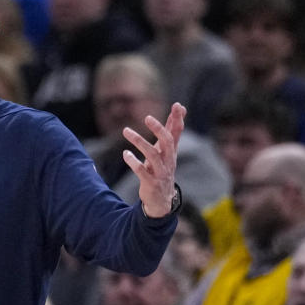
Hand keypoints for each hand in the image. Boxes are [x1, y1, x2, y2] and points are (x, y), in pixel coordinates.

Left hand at [122, 102, 185, 217]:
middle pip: (167, 142)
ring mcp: (160, 172)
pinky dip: (133, 162)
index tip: (177, 105)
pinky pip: (142, 171)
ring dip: (139, 141)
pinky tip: (125, 154)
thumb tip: (179, 109)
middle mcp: (168, 160)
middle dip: (158, 129)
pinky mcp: (151, 183)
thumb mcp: (166, 151)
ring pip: (152, 155)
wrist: (161, 200)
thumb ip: (170, 132)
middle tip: (147, 117)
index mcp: (171, 151)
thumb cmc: (161, 170)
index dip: (178, 119)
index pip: (177, 132)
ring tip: (126, 130)